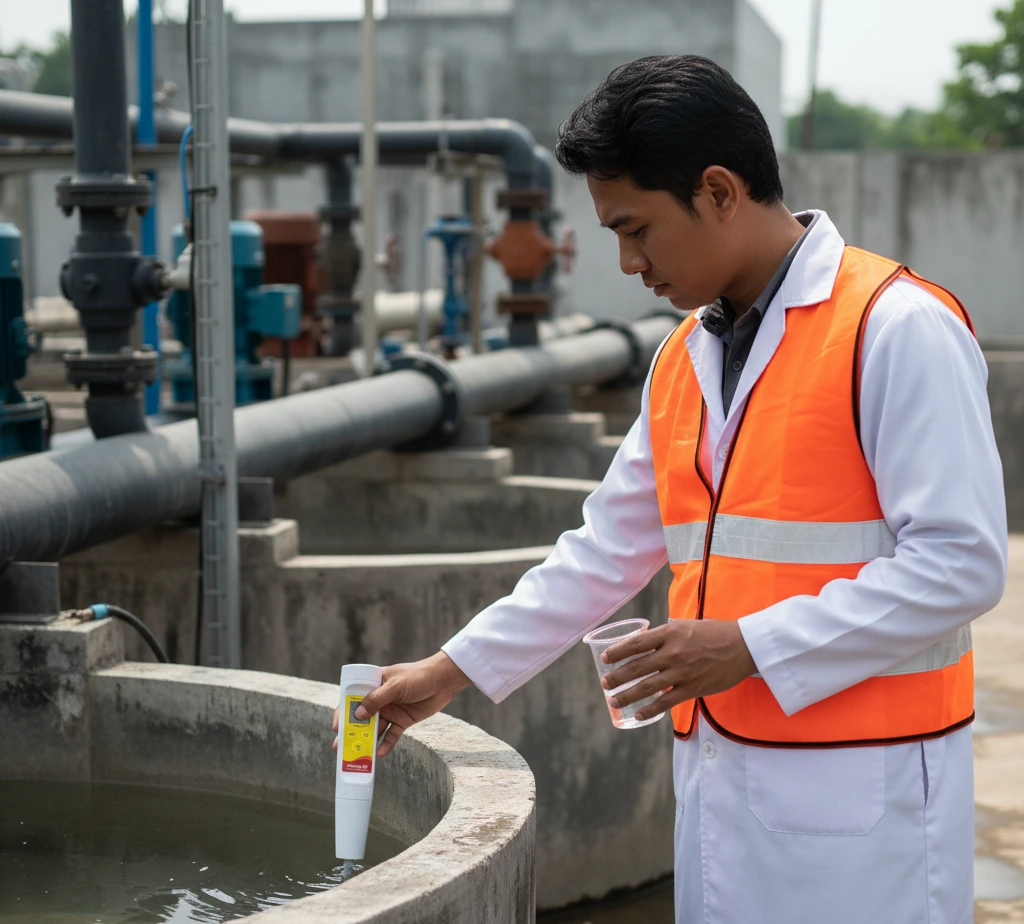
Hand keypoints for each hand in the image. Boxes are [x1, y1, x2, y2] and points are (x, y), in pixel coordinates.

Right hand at [332, 652, 472, 757]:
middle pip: (362, 717)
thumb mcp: (395, 686)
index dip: (343, 712)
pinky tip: (380, 754)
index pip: (353, 698)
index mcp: (374, 684)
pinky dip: (386, 744)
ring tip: (357, 756)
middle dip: (351, 732)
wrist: (444, 680)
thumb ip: (377, 699)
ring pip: (375, 729)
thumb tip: (357, 714)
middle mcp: (381, 699)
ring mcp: (392, 710)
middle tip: (340, 748)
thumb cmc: (418, 675)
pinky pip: (392, 735)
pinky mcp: (403, 721)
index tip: (337, 727)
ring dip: (366, 741)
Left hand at [600, 620, 755, 721]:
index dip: (617, 651)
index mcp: (670, 633)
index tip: (605, 658)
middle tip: (604, 683)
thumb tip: (646, 641)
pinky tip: (637, 715)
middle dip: (616, 677)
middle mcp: (673, 652)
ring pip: (647, 687)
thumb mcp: (687, 625)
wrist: (744, 646)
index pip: (636, 643)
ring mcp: (682, 672)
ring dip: (627, 695)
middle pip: (637, 666)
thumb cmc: (715, 633)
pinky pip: (666, 702)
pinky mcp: (693, 688)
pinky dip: (649, 710)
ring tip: (613, 701)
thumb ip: (667, 635)